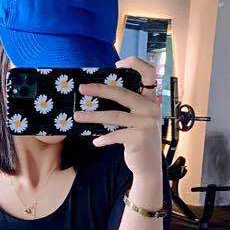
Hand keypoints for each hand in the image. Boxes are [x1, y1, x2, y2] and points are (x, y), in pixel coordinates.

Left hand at [73, 57, 161, 180]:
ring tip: (77, 116)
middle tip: (82, 88)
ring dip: (93, 116)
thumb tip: (99, 94)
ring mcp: (146, 123)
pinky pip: (115, 135)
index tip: (117, 63)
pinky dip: (104, 138)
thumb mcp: (137, 120)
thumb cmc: (138, 139)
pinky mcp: (139, 137)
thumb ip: (128, 107)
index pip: (149, 73)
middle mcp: (151, 108)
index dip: (135, 64)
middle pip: (122, 93)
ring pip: (114, 115)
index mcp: (151, 100)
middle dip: (100, 89)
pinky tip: (96, 142)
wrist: (148, 165)